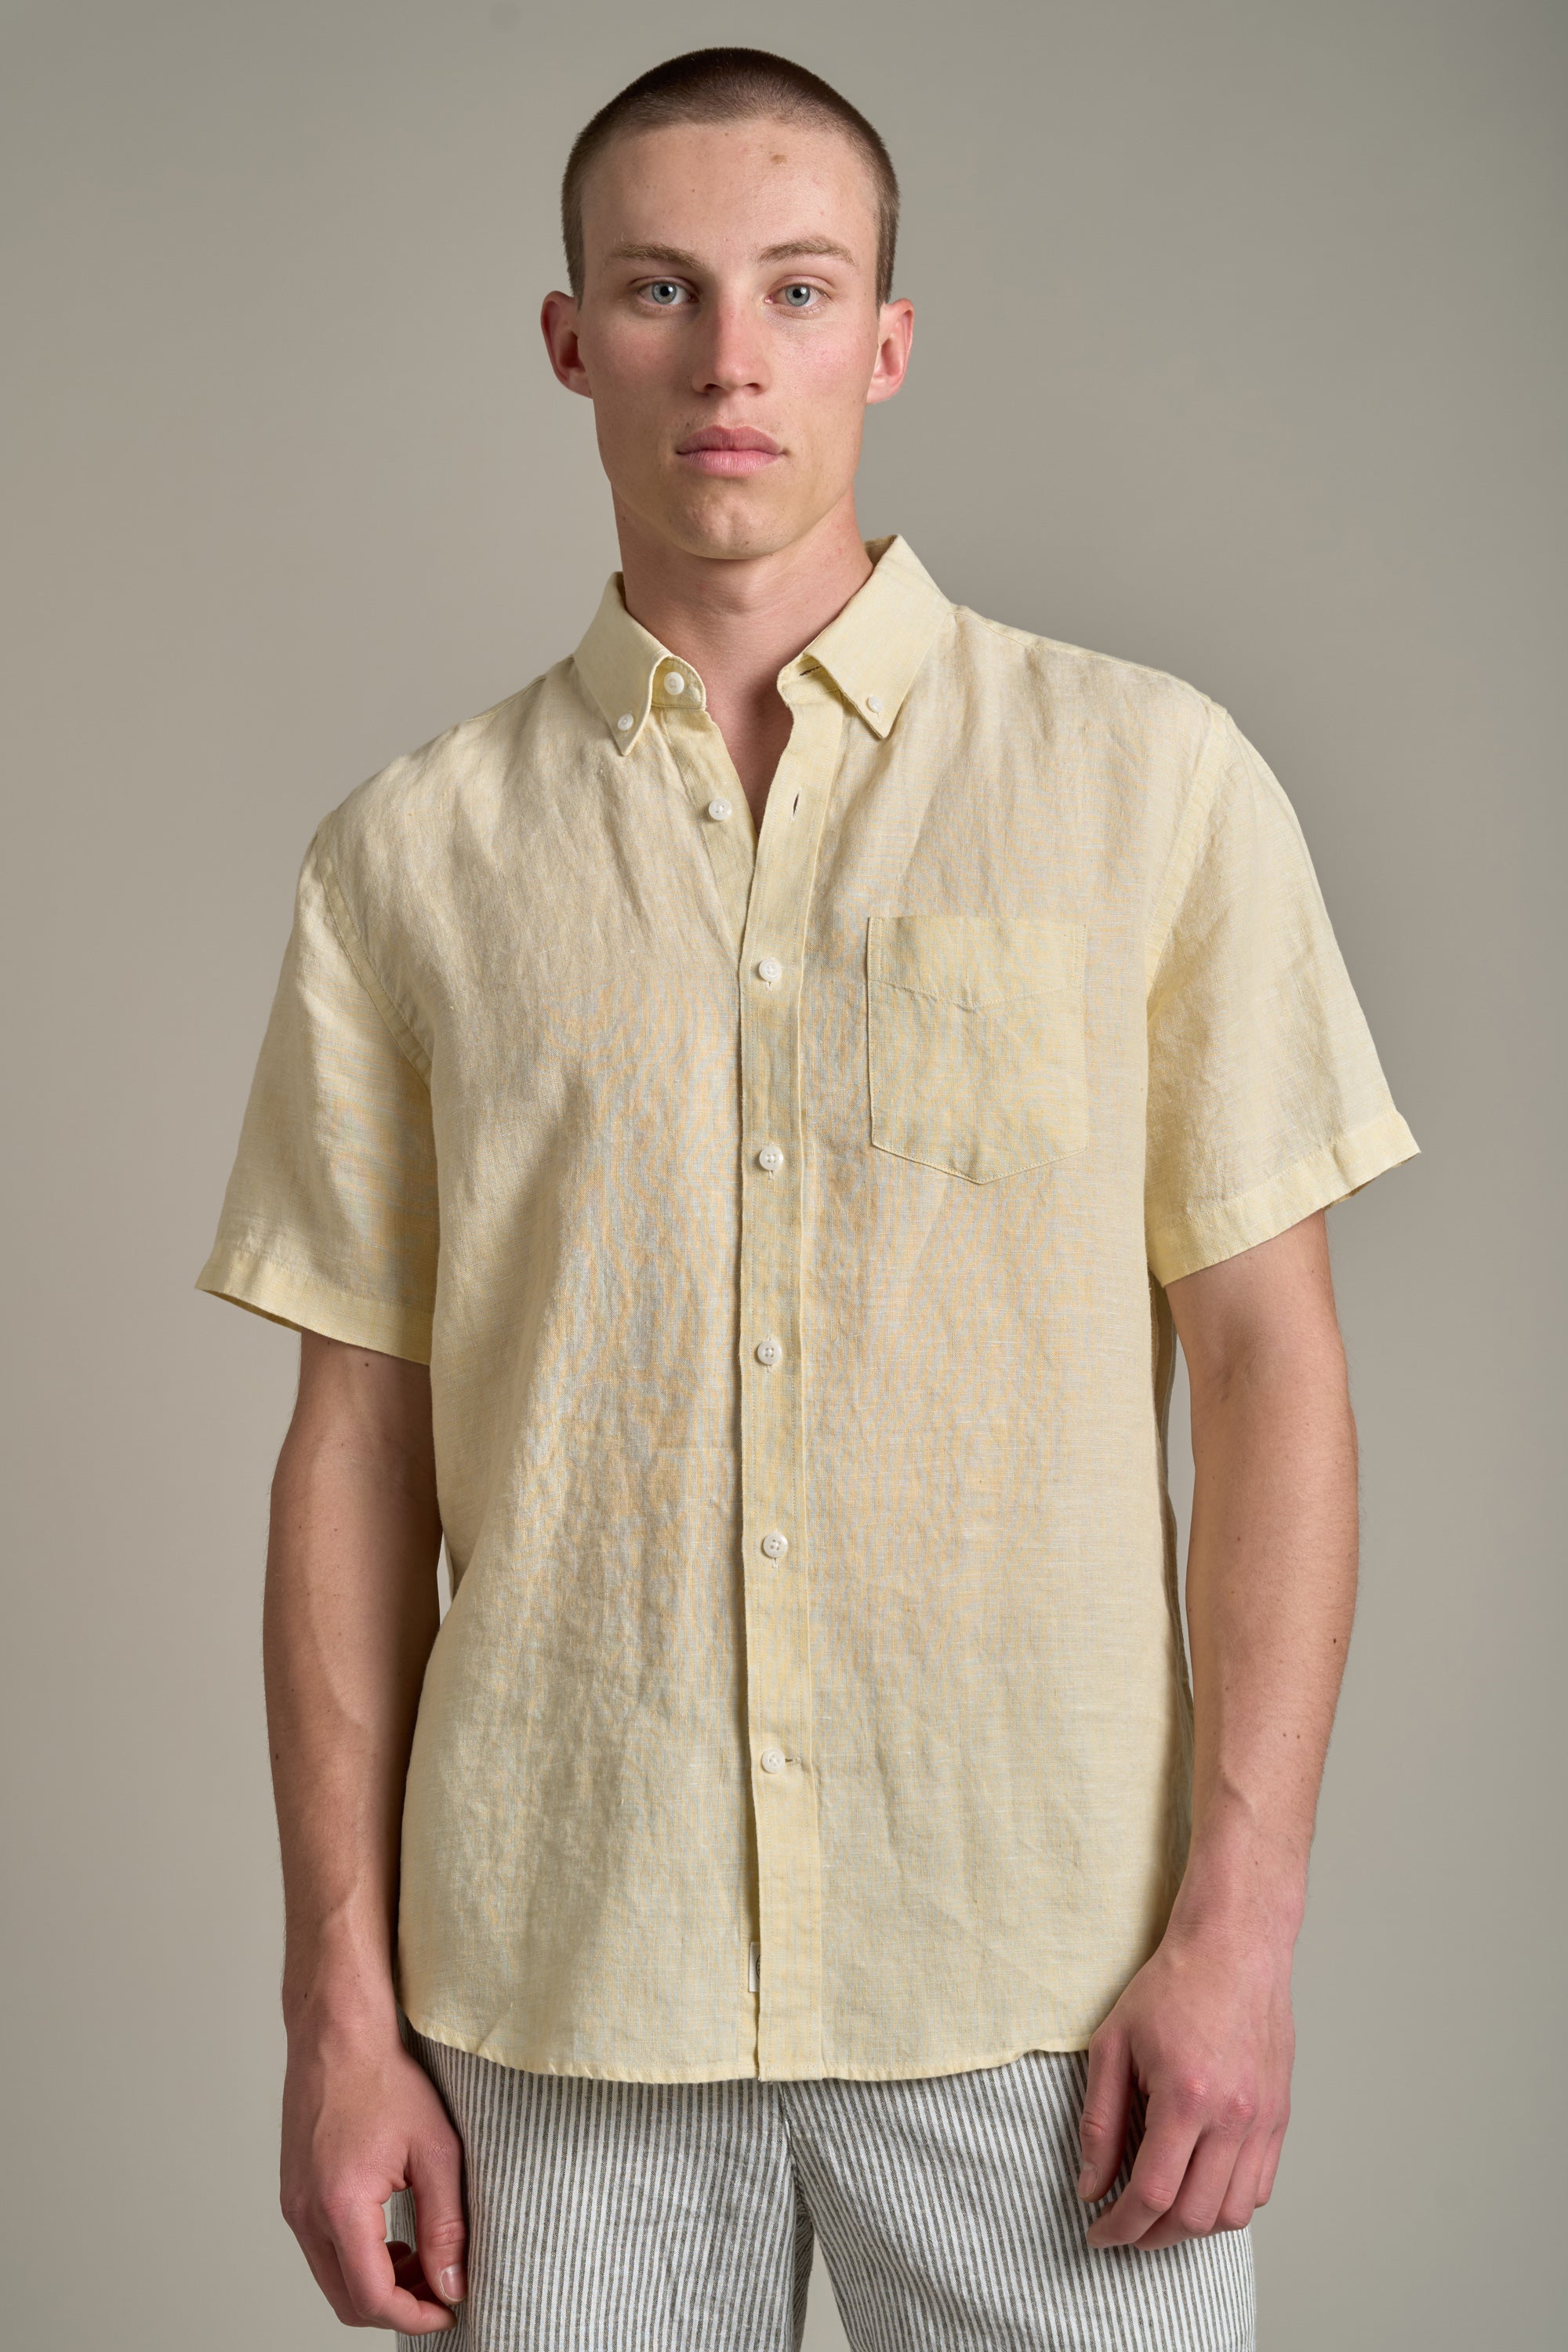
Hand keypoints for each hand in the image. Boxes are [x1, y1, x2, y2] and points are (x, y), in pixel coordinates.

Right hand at [280, 2010, 467, 2331]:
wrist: (338, 2035)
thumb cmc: (385, 2079)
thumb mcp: (435, 2150)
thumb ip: (446, 2224)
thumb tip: (453, 2285)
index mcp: (340, 2207)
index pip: (372, 2297)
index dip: (414, 2317)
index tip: (450, 2310)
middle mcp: (306, 2215)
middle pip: (347, 2301)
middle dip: (397, 2307)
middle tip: (441, 2290)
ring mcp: (294, 2206)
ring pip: (333, 2279)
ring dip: (377, 2284)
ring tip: (424, 2261)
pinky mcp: (294, 2194)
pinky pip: (323, 2251)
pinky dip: (358, 2260)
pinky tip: (394, 2237)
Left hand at [1075, 1901, 1294, 2249]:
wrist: (1233, 1949)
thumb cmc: (1171, 1988)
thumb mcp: (1113, 2045)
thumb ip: (1100, 2122)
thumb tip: (1090, 2185)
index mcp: (1186, 2097)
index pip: (1152, 2193)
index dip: (1120, 2226)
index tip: (1098, 2232)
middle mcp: (1232, 2117)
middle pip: (1194, 2216)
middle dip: (1151, 2237)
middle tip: (1123, 2230)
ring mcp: (1263, 2121)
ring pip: (1231, 2213)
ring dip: (1191, 2228)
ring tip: (1158, 2215)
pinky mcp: (1279, 2117)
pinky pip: (1259, 2189)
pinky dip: (1227, 2205)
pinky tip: (1197, 2188)